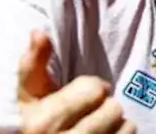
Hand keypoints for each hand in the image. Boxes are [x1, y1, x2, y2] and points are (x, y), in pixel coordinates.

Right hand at [18, 30, 134, 133]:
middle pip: (113, 109)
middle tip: (92, 112)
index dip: (92, 88)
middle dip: (105, 106)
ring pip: (127, 127)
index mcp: (43, 122)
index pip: (94, 90)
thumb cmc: (33, 122)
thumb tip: (38, 31)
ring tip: (101, 126)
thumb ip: (33, 64)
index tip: (83, 95)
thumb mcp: (28, 96)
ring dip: (118, 123)